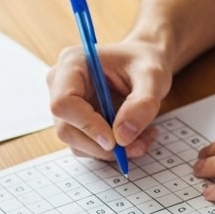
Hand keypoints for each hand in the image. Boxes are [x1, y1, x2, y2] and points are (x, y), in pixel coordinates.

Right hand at [46, 39, 171, 162]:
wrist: (145, 64)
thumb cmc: (145, 62)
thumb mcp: (153, 76)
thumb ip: (142, 103)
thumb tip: (123, 137)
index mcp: (72, 64)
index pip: (64, 103)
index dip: (87, 125)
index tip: (116, 140)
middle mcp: (61, 85)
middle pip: (67, 129)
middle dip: (103, 145)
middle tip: (137, 146)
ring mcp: (67, 106)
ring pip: (78, 143)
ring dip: (111, 151)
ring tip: (144, 138)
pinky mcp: (76, 122)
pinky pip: (88, 146)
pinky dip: (112, 149)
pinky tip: (136, 137)